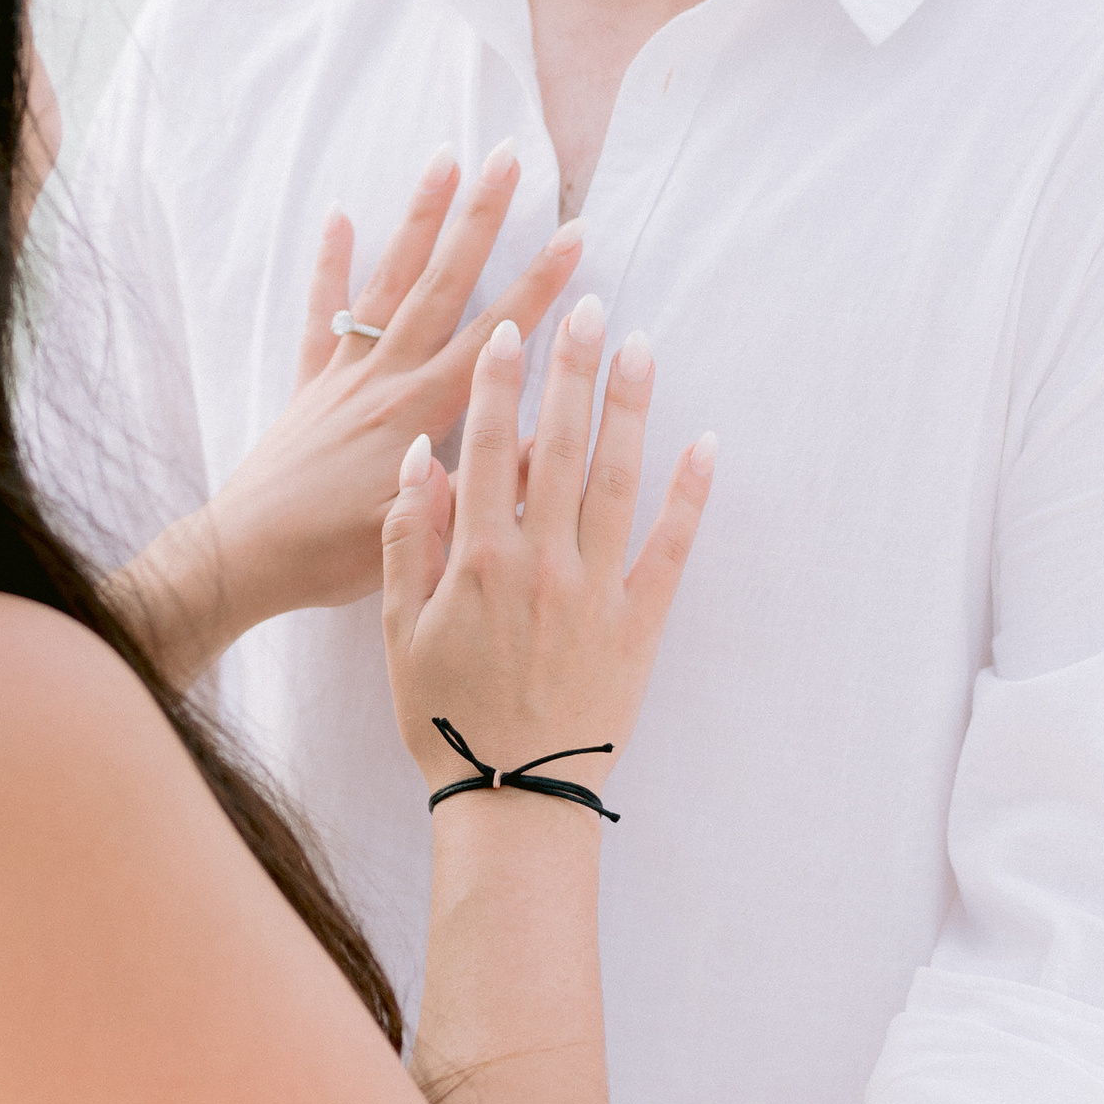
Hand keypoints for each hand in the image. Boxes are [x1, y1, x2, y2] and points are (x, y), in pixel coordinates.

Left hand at [113, 145, 583, 686]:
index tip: (574, 237)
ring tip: (444, 159)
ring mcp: (346, 373)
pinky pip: (323, 312)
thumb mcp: (422, 534)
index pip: (494, 337)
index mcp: (422, 413)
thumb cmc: (332, 556)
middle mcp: (386, 378)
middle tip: (508, 157)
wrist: (245, 557)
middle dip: (479, 219)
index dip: (538, 287)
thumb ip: (481, 488)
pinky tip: (341, 215)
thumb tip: (545, 443)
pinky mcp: (311, 383)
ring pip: (389, 281)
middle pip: (442, 283)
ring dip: (418, 219)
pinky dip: (331, 262)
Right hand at [380, 300, 712, 787]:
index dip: (497, 384)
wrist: (511, 797)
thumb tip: (419, 461)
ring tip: (639, 347)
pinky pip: (671, 548)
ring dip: (631, 408)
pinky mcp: (640, 624)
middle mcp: (542, 564)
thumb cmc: (443, 717)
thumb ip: (407, 542)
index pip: (488, 448)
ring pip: (619, 481)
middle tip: (587, 306)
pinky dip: (690, 495)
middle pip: (561, 445)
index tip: (508, 329)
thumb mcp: (399, 632)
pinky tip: (705, 443)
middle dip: (572, 369)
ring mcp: (596, 592)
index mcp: (477, 561)